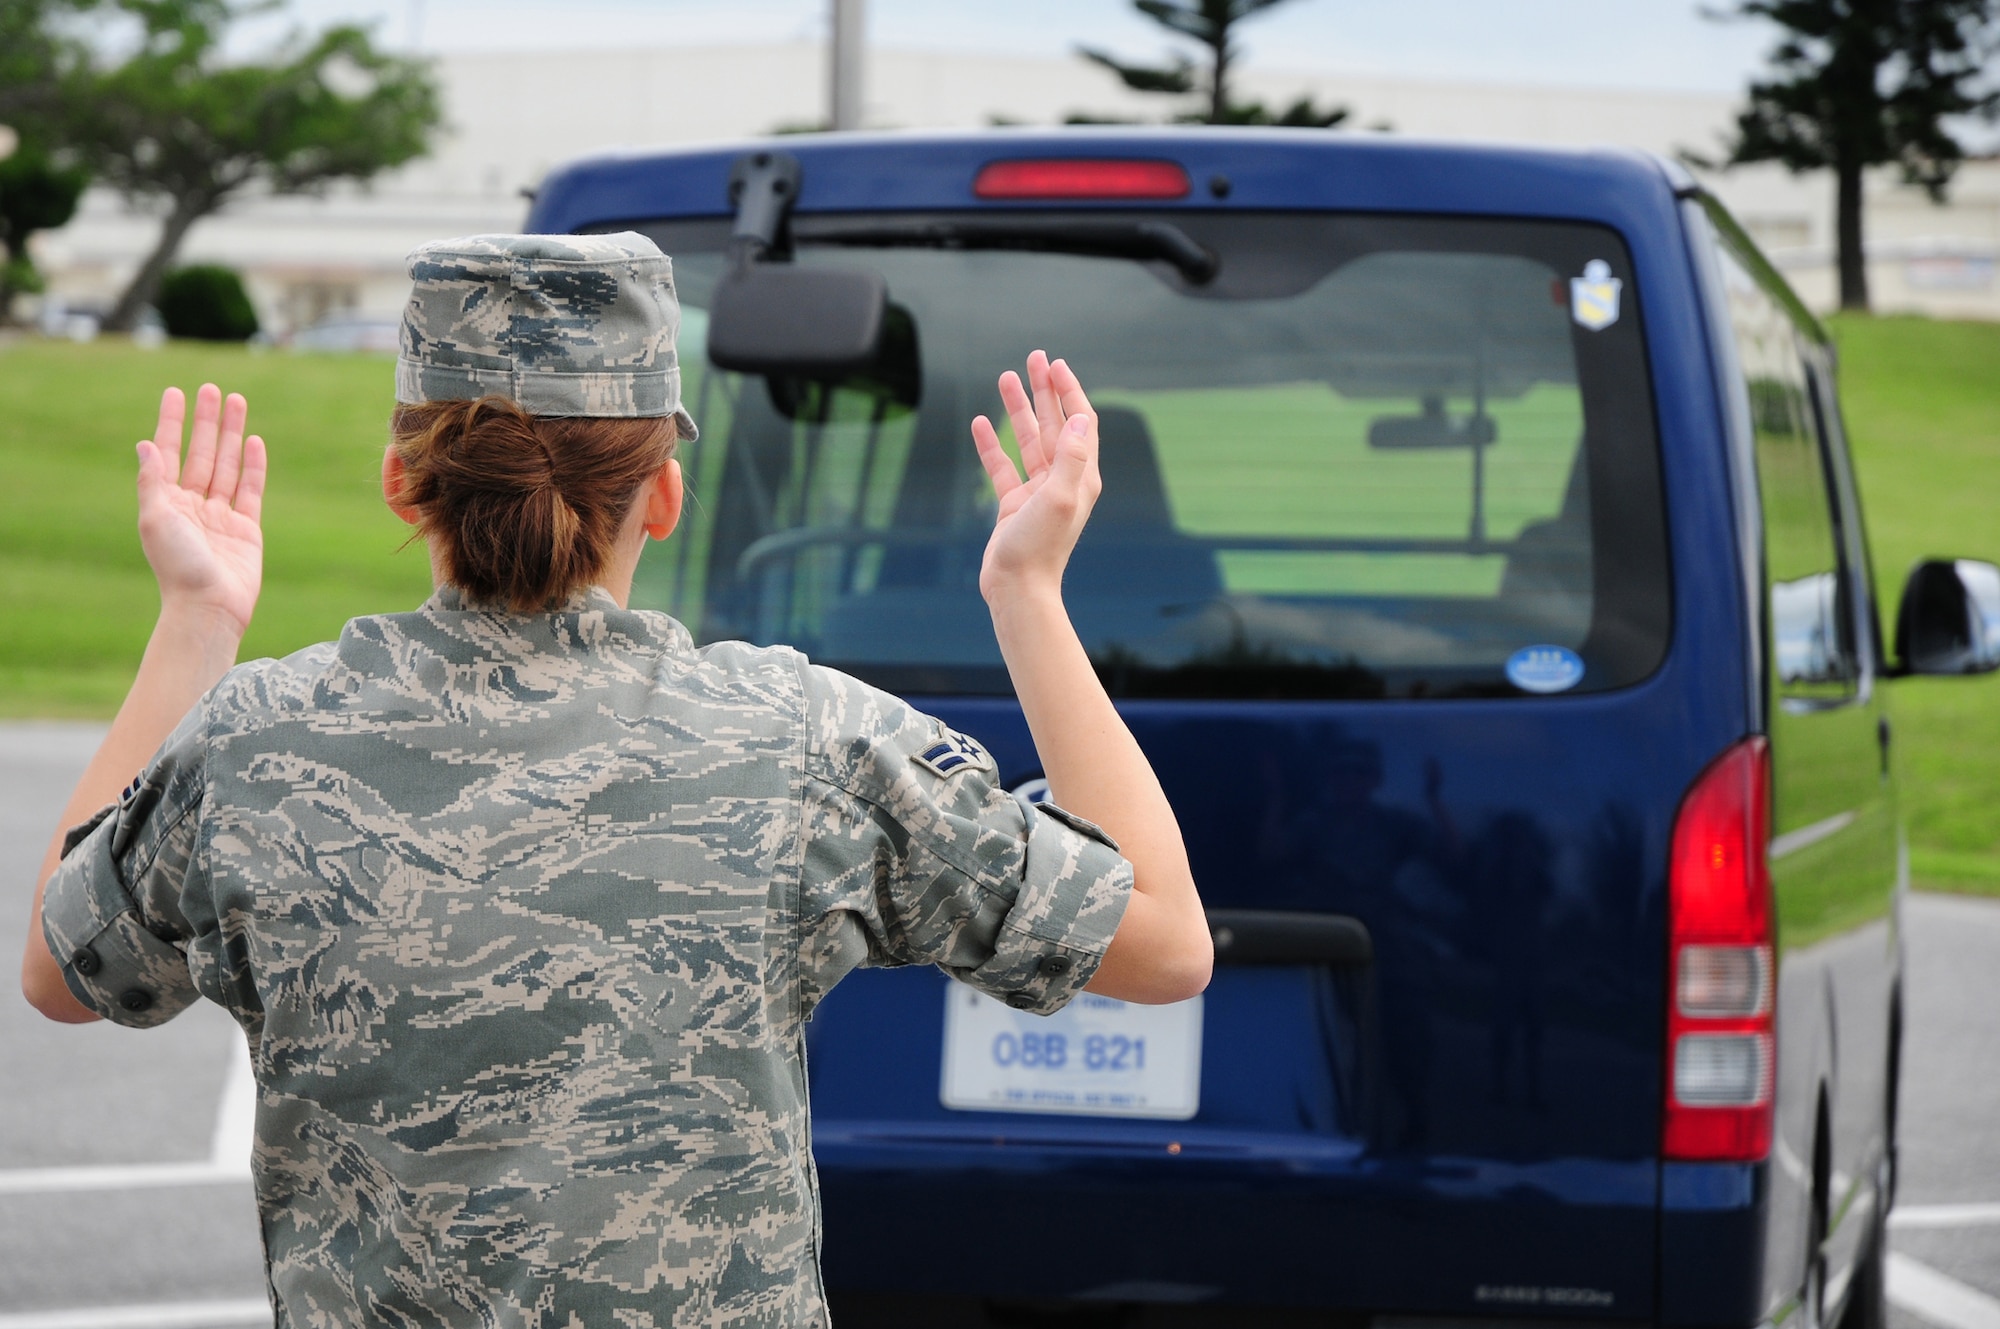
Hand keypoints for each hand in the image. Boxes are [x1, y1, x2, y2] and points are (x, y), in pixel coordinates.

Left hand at [135, 384, 266, 636]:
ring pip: (227, 465)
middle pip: (202, 453)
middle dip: (206, 421)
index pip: (168, 452)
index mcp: (166, 502)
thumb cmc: (177, 567)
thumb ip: (153, 481)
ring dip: (231, 434)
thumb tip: (145, 444)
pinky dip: (253, 466)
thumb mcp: (155, 519)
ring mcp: (221, 516)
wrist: (209, 606)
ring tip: (237, 403)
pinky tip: (254, 442)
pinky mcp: (247, 529)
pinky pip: (250, 490)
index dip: (171, 422)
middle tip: (211, 389)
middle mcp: (193, 505)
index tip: (176, 393)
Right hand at [969, 350, 1099, 607]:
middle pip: (1054, 423)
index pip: (1080, 422)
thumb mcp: (1058, 497)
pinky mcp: (1013, 504)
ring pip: (1027, 439)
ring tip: (1005, 378)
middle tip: (1033, 358)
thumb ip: (1070, 456)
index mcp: (1081, 476)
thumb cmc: (1040, 548)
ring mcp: (1037, 491)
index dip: (1069, 391)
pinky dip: (992, 443)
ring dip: (1017, 409)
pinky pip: (1002, 466)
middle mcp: (1062, 480)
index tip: (1055, 365)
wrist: (1017, 588)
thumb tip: (1080, 417)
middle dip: (1044, 390)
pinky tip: (980, 422)